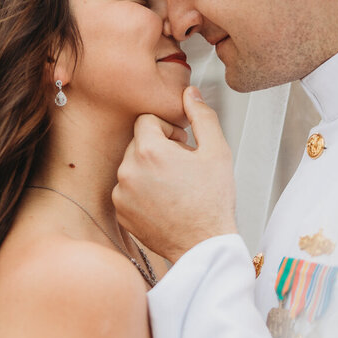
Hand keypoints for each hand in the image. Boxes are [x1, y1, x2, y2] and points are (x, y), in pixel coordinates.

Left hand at [113, 86, 237, 262]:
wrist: (203, 245)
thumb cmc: (212, 201)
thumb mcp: (216, 151)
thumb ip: (201, 115)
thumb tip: (190, 92)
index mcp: (148, 150)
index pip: (147, 120)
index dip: (168, 129)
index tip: (183, 146)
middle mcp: (127, 170)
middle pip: (138, 142)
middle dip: (159, 149)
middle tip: (183, 169)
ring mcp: (121, 194)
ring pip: (132, 166)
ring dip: (150, 170)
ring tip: (175, 187)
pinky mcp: (120, 212)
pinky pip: (127, 189)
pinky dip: (142, 191)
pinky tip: (164, 202)